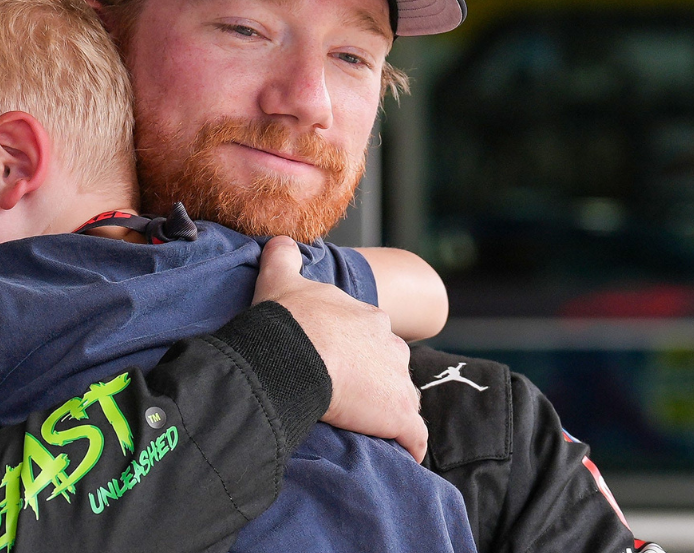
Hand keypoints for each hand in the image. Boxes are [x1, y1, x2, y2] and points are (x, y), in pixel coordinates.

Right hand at [253, 236, 427, 461]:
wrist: (291, 354)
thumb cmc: (286, 319)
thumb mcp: (280, 278)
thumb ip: (283, 257)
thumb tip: (279, 240)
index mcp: (370, 318)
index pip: (373, 338)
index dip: (356, 353)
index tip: (338, 365)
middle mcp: (391, 345)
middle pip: (391, 367)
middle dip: (377, 382)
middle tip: (348, 397)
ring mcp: (398, 380)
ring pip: (403, 399)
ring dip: (389, 411)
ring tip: (367, 427)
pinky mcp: (399, 414)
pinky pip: (414, 436)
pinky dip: (409, 445)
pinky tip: (399, 453)